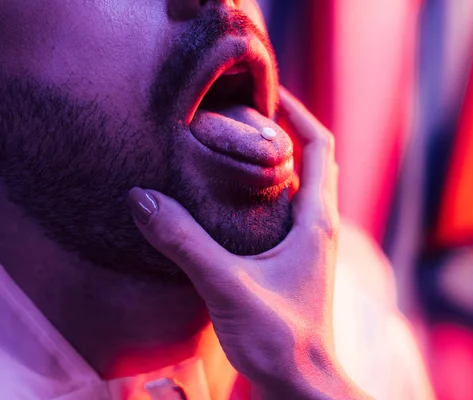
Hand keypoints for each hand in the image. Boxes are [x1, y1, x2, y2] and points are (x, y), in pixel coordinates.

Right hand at [127, 88, 369, 398]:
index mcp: (317, 221)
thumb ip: (183, 241)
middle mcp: (322, 227)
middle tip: (244, 118)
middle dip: (286, 132)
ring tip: (239, 150)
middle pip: (315, 161)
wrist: (303, 385)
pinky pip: (292, 213)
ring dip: (279, 163)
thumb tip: (142, 198)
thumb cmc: (279, 339)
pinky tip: (239, 203)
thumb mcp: (226, 284)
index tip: (265, 94)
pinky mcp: (299, 264)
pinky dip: (271, 195)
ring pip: (304, 187)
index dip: (298, 113)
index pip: (321, 147)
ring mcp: (313, 246)